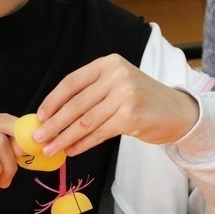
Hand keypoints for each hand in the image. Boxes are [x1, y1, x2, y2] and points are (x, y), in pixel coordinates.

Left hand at [33, 54, 198, 156]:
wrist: (177, 111)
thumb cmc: (141, 99)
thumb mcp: (117, 84)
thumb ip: (91, 92)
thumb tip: (53, 113)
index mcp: (108, 63)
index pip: (72, 82)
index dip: (53, 100)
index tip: (39, 116)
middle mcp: (116, 75)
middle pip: (76, 104)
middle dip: (54, 123)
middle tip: (38, 138)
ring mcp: (125, 95)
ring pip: (85, 121)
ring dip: (64, 137)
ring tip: (50, 148)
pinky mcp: (130, 116)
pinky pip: (99, 133)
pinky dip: (82, 143)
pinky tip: (71, 150)